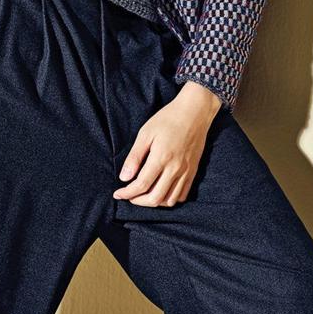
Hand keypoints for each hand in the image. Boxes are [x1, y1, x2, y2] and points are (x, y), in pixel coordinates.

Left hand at [112, 81, 222, 206]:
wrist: (195, 112)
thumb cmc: (168, 119)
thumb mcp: (146, 133)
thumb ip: (135, 157)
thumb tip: (124, 177)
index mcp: (161, 158)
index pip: (141, 185)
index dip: (127, 193)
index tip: (117, 194)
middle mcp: (175, 169)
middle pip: (155, 198)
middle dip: (138, 201)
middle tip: (128, 195)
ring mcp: (186, 172)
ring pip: (169, 200)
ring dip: (154, 202)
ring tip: (143, 195)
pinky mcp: (193, 172)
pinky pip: (182, 195)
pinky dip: (169, 199)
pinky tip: (161, 191)